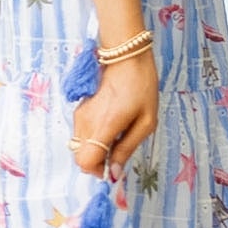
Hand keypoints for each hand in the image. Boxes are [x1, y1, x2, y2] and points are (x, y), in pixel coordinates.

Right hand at [69, 52, 158, 181]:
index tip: (113, 167)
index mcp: (103, 126)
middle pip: (80, 157)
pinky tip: (111, 125)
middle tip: (117, 152)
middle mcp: (86, 123)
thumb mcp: (146, 122)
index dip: (98, 171)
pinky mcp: (80, 110)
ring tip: (117, 135)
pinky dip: (94, 138)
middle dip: (97, 162)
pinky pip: (82, 134)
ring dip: (96, 149)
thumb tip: (114, 171)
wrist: (125, 55)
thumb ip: (127, 148)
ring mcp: (80, 115)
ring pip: (81, 146)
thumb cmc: (141, 86)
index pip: (85, 161)